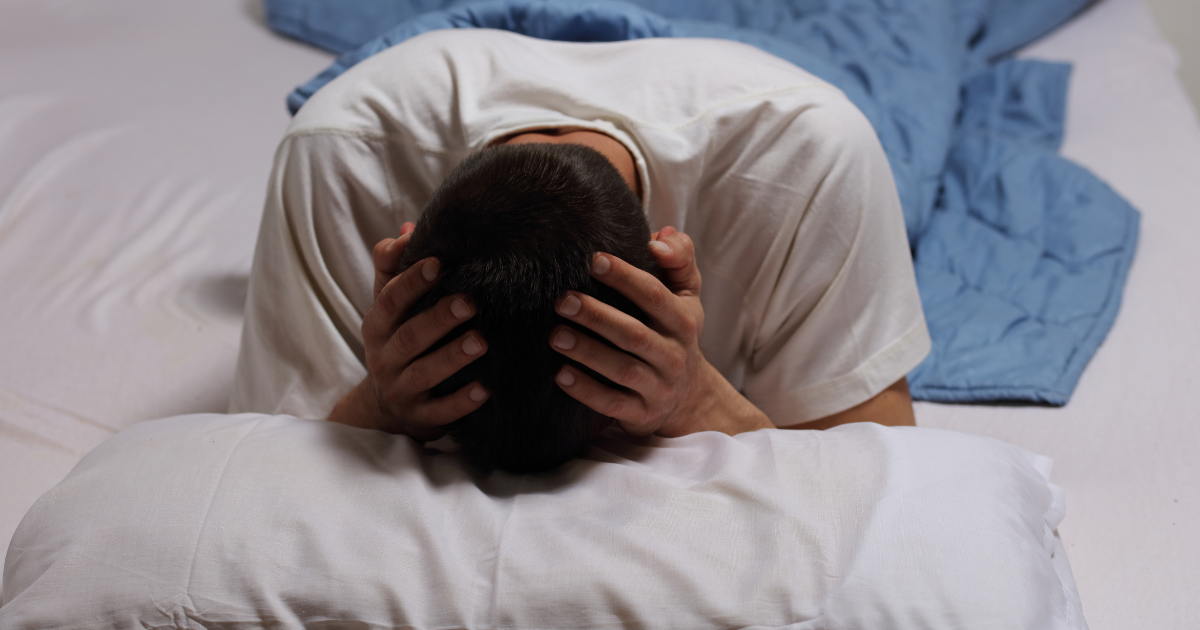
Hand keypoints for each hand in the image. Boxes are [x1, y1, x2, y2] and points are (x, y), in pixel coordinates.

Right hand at [327, 222, 489, 439]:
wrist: (384, 407)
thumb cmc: (397, 342)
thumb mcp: (388, 307)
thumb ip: (394, 269)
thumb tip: (409, 229)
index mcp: (378, 325)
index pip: (390, 299)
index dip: (412, 281)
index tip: (438, 262)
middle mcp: (384, 357)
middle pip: (410, 336)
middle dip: (438, 318)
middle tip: (470, 302)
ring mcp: (400, 389)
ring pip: (424, 374)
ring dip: (452, 357)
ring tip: (481, 342)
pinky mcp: (419, 416)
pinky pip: (439, 411)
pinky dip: (461, 402)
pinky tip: (485, 390)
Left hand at [549, 228, 773, 436]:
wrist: (690, 398)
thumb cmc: (676, 334)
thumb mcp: (687, 296)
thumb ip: (679, 259)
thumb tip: (659, 236)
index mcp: (684, 322)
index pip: (655, 296)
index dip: (626, 277)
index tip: (594, 259)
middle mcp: (674, 355)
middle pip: (635, 334)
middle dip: (598, 316)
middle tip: (562, 300)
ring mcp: (659, 387)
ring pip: (623, 370)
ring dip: (588, 353)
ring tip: (555, 335)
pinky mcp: (641, 414)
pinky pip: (613, 404)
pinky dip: (586, 392)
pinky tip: (561, 375)